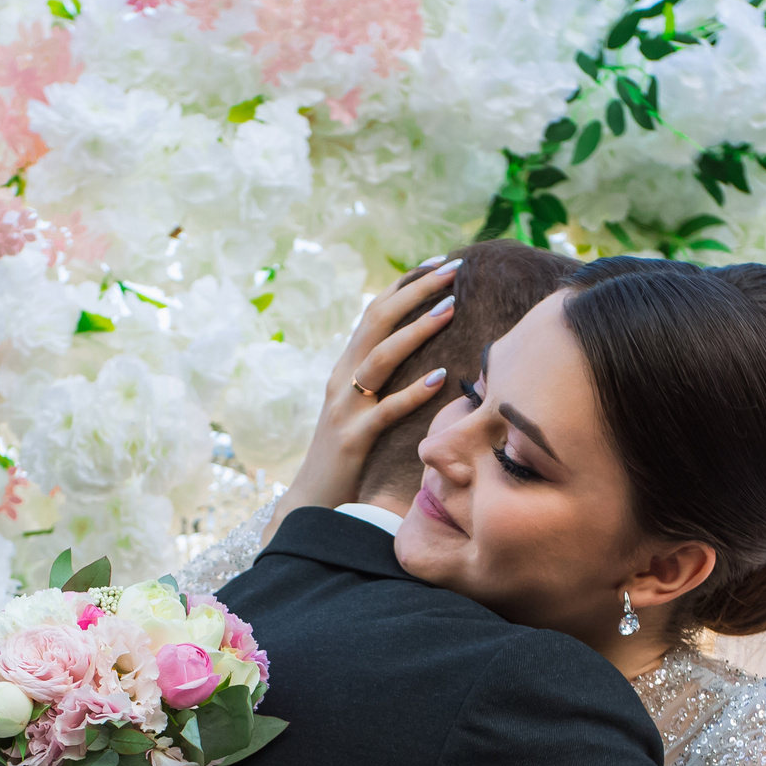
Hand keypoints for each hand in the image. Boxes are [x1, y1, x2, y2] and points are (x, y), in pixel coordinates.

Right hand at [269, 256, 463, 521]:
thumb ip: (382, 381)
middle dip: (415, 292)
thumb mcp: (361, 409)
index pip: (374, 313)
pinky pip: (386, 410)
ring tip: (450, 309)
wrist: (313, 502)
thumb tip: (422, 354)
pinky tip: (441, 378)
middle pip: (377, 322)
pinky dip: (414, 392)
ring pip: (380, 358)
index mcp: (345, 368)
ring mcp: (345, 408)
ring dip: (416, 330)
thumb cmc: (347, 457)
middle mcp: (341, 379)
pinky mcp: (353, 439)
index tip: (439, 263)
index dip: (405, 285)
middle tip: (452, 270)